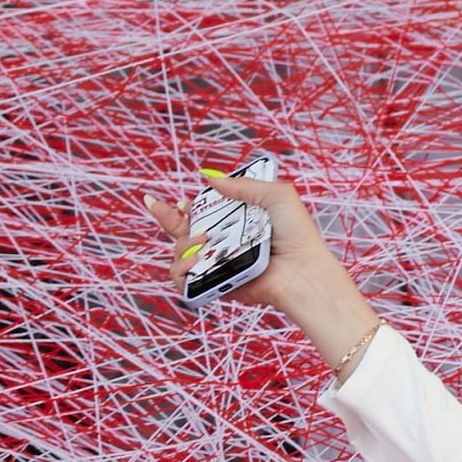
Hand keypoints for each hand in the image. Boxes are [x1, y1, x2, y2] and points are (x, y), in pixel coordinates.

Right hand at [143, 167, 382, 369]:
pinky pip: (183, 280)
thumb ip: (244, 186)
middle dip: (166, 218)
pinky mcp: (214, 284)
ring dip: (182, 245)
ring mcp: (217, 264)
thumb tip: (210, 178)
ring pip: (179, 253)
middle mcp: (223, 242)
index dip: (183, 207)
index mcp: (236, 221)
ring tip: (203, 242)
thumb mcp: (277, 196)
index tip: (173, 201)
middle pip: (181, 231)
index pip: (201, 212)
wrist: (301, 271)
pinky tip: (194, 261)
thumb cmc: (297, 234)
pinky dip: (181, 270)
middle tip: (159, 207)